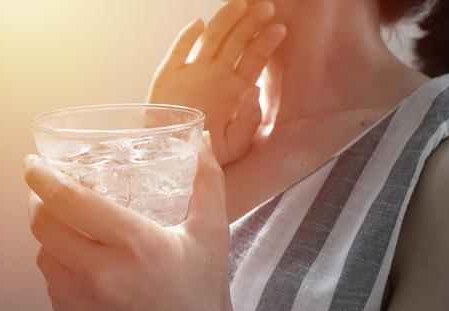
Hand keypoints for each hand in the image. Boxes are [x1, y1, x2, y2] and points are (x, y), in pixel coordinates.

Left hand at [23, 134, 262, 310]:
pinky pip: (51, 285)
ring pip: (43, 255)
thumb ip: (208, 182)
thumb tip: (202, 142)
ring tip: (69, 227)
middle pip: (43, 225)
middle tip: (47, 190)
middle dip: (38, 201)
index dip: (43, 177)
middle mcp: (103, 275)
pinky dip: (58, 267)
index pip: (70, 200)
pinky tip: (80, 263)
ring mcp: (84, 304)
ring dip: (49, 235)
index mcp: (136, 245)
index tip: (34, 165)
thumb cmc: (203, 294)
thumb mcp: (211, 233)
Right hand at [148, 0, 285, 165]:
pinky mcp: (169, 75)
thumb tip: (253, 90)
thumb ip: (248, 120)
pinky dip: (186, 38)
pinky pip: (178, 52)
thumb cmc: (206, 152)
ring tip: (240, 4)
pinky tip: (198, 24)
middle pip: (236, 43)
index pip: (254, 60)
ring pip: (211, 40)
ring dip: (225, 21)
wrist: (173, 157)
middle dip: (250, 24)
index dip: (265, 44)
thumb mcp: (235, 144)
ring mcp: (193, 71)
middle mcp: (216, 75)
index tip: (279, 29)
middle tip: (265, 7)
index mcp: (235, 89)